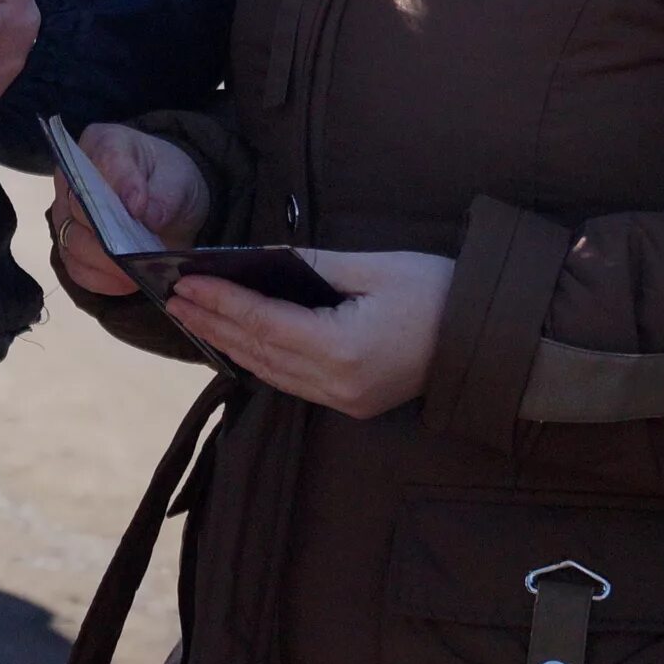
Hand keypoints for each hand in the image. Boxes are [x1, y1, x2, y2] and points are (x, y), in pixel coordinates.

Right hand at [47, 123, 209, 296]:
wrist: (169, 203)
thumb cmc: (170, 182)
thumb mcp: (179, 181)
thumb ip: (164, 193)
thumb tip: (143, 211)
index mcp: (102, 144)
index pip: (102, 160)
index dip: (120, 185)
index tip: (140, 209)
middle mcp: (73, 177)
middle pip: (78, 207)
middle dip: (109, 234)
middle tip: (139, 252)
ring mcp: (67, 213)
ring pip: (72, 241)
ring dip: (104, 262)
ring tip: (135, 271)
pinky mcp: (71, 245)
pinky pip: (75, 267)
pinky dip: (100, 280)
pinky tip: (126, 282)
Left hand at [167, 249, 455, 420]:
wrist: (490, 340)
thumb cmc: (438, 293)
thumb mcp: (375, 268)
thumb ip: (313, 266)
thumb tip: (262, 260)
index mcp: (345, 348)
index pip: (265, 323)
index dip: (222, 302)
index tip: (186, 282)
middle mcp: (339, 383)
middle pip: (260, 352)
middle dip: (214, 323)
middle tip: (173, 297)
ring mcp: (346, 400)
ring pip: (271, 373)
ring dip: (230, 344)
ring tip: (194, 317)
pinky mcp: (352, 403)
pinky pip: (291, 383)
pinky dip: (259, 360)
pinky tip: (236, 341)